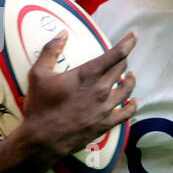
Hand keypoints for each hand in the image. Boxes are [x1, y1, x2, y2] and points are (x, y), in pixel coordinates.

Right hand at [20, 30, 137, 158]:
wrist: (42, 138)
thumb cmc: (39, 105)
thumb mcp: (38, 74)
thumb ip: (51, 50)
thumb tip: (62, 33)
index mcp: (87, 75)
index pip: (115, 54)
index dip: (127, 43)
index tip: (134, 35)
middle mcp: (101, 89)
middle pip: (121, 69)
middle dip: (123, 60)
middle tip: (121, 56)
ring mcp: (106, 108)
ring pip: (127, 89)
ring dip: (130, 80)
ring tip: (130, 76)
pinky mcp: (106, 123)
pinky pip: (127, 113)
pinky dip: (132, 105)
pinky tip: (134, 101)